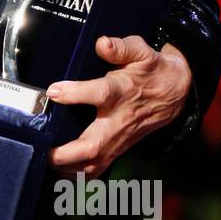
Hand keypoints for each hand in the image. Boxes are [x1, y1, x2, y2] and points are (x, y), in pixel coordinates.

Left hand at [46, 34, 192, 177]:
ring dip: (70, 168)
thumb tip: (102, 43)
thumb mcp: (141, 51)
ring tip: (45, 164)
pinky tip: (60, 174)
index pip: (99, 94)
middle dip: (67, 153)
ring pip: (95, 162)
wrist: (176, 92)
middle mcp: (119, 119)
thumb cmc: (152, 70)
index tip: (53, 91)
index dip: (75, 93)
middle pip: (93, 144)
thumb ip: (120, 47)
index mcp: (122, 92)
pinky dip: (80, 175)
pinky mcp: (120, 148)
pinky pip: (99, 168)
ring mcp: (120, 138)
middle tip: (43, 150)